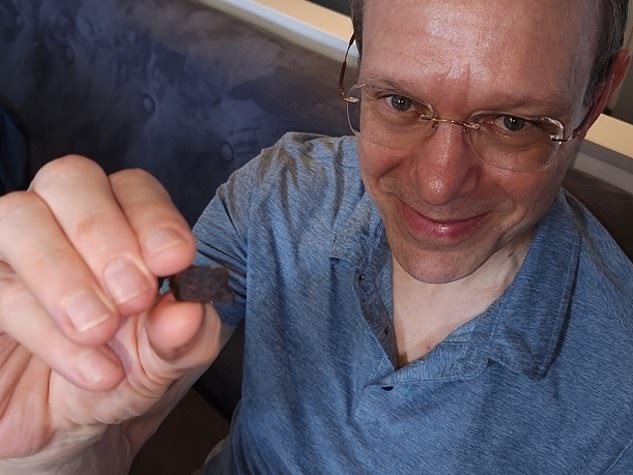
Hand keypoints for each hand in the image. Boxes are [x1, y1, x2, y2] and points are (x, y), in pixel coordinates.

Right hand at [0, 156, 222, 465]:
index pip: (134, 188)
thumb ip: (184, 335)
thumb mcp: (166, 362)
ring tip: (100, 331)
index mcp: (121, 226)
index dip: (154, 217)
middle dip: (103, 232)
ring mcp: (9, 256)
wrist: (65, 431)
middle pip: (68, 178)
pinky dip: (41, 327)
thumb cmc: (122, 375)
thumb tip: (188, 310)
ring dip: (64, 275)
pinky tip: (88, 370)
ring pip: (15, 218)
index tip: (174, 262)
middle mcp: (62, 226)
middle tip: (133, 296)